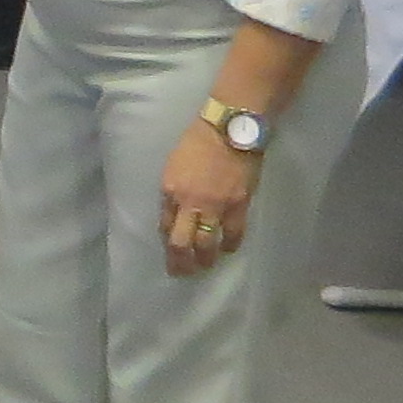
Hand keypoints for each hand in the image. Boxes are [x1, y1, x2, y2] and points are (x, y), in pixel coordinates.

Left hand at [159, 122, 260, 277]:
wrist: (229, 130)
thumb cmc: (197, 142)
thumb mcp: (174, 165)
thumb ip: (174, 190)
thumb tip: (176, 211)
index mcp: (170, 190)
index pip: (164, 225)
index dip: (167, 241)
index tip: (169, 252)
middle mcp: (189, 203)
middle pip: (181, 241)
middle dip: (179, 261)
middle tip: (180, 273)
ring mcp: (215, 206)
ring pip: (206, 244)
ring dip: (203, 259)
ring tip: (203, 267)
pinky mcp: (238, 205)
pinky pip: (233, 233)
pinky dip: (229, 245)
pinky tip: (226, 250)